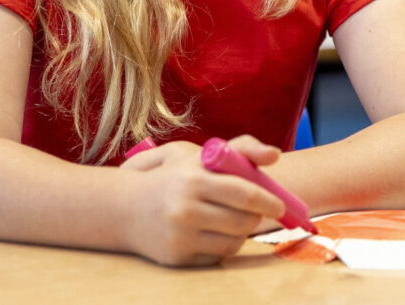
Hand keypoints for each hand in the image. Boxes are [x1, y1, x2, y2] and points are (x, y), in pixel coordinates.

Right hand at [119, 135, 284, 265]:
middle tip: (258, 212)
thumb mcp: (197, 155)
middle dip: (257, 217)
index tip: (280, 206)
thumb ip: (239, 149)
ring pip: (234, 241)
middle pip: (243, 220)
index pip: (244, 192)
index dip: (268, 201)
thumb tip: (275, 155)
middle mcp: (186, 207)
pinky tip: (213, 232)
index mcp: (193, 177)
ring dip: (242, 232)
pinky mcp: (178, 256)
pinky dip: (223, 245)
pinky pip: (218, 256)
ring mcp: (181, 234)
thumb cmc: (170, 177)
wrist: (124, 207)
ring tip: (234, 220)